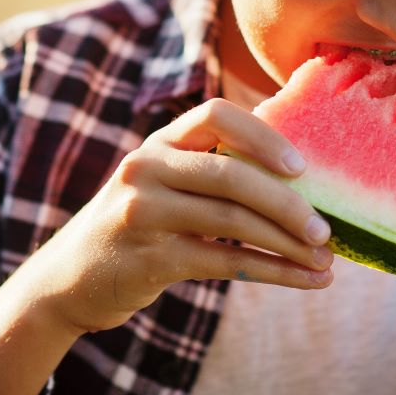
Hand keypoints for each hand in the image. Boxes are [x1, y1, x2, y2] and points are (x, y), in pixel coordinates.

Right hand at [26, 98, 333, 336]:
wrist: (68, 279)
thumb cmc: (136, 227)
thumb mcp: (160, 185)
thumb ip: (208, 171)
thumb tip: (299, 175)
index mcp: (159, 143)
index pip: (215, 114)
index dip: (262, 135)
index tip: (301, 167)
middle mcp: (146, 168)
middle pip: (231, 173)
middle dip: (287, 202)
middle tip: (327, 230)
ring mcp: (143, 212)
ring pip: (232, 220)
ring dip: (288, 243)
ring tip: (325, 262)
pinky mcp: (148, 258)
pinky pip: (224, 260)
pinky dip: (272, 271)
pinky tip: (304, 280)